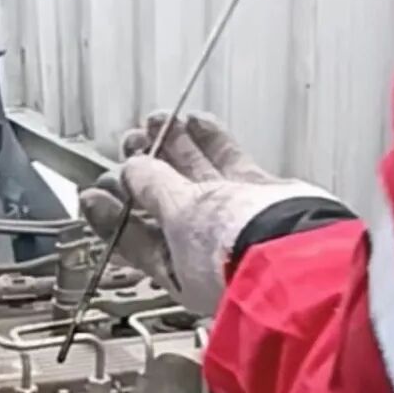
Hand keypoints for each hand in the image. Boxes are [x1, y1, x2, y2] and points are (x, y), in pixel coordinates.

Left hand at [80, 112, 337, 314]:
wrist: (299, 249)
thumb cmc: (237, 254)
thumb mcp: (179, 215)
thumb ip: (154, 188)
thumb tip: (133, 168)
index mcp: (178, 271)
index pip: (135, 239)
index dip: (113, 213)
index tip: (94, 191)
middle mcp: (207, 249)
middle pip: (166, 204)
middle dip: (144, 170)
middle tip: (129, 141)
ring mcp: (236, 221)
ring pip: (198, 178)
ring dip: (175, 148)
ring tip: (157, 122)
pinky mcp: (263, 198)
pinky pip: (231, 164)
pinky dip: (212, 141)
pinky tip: (196, 122)